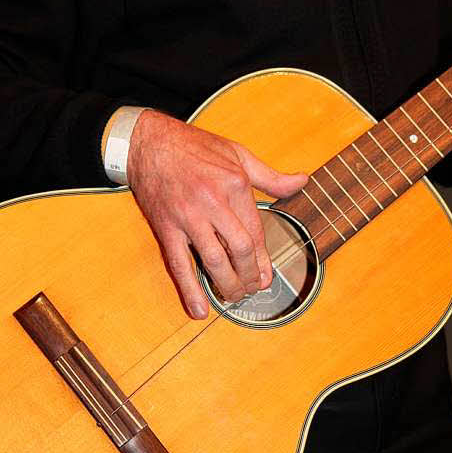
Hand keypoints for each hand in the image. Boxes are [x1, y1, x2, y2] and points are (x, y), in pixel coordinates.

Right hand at [126, 110, 306, 319]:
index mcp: (234, 183)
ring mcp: (188, 216)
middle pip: (240, 250)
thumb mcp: (238, 154)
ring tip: (233, 296)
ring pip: (214, 261)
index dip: (264, 259)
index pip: (256, 232)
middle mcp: (213, 201)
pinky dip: (190, 290)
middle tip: (253, 288)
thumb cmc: (195, 146)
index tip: (267, 275)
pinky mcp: (166, 227)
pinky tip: (200, 309)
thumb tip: (302, 181)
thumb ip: (270, 176)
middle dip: (250, 276)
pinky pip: (179, 264)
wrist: (149, 143)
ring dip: (228, 286)